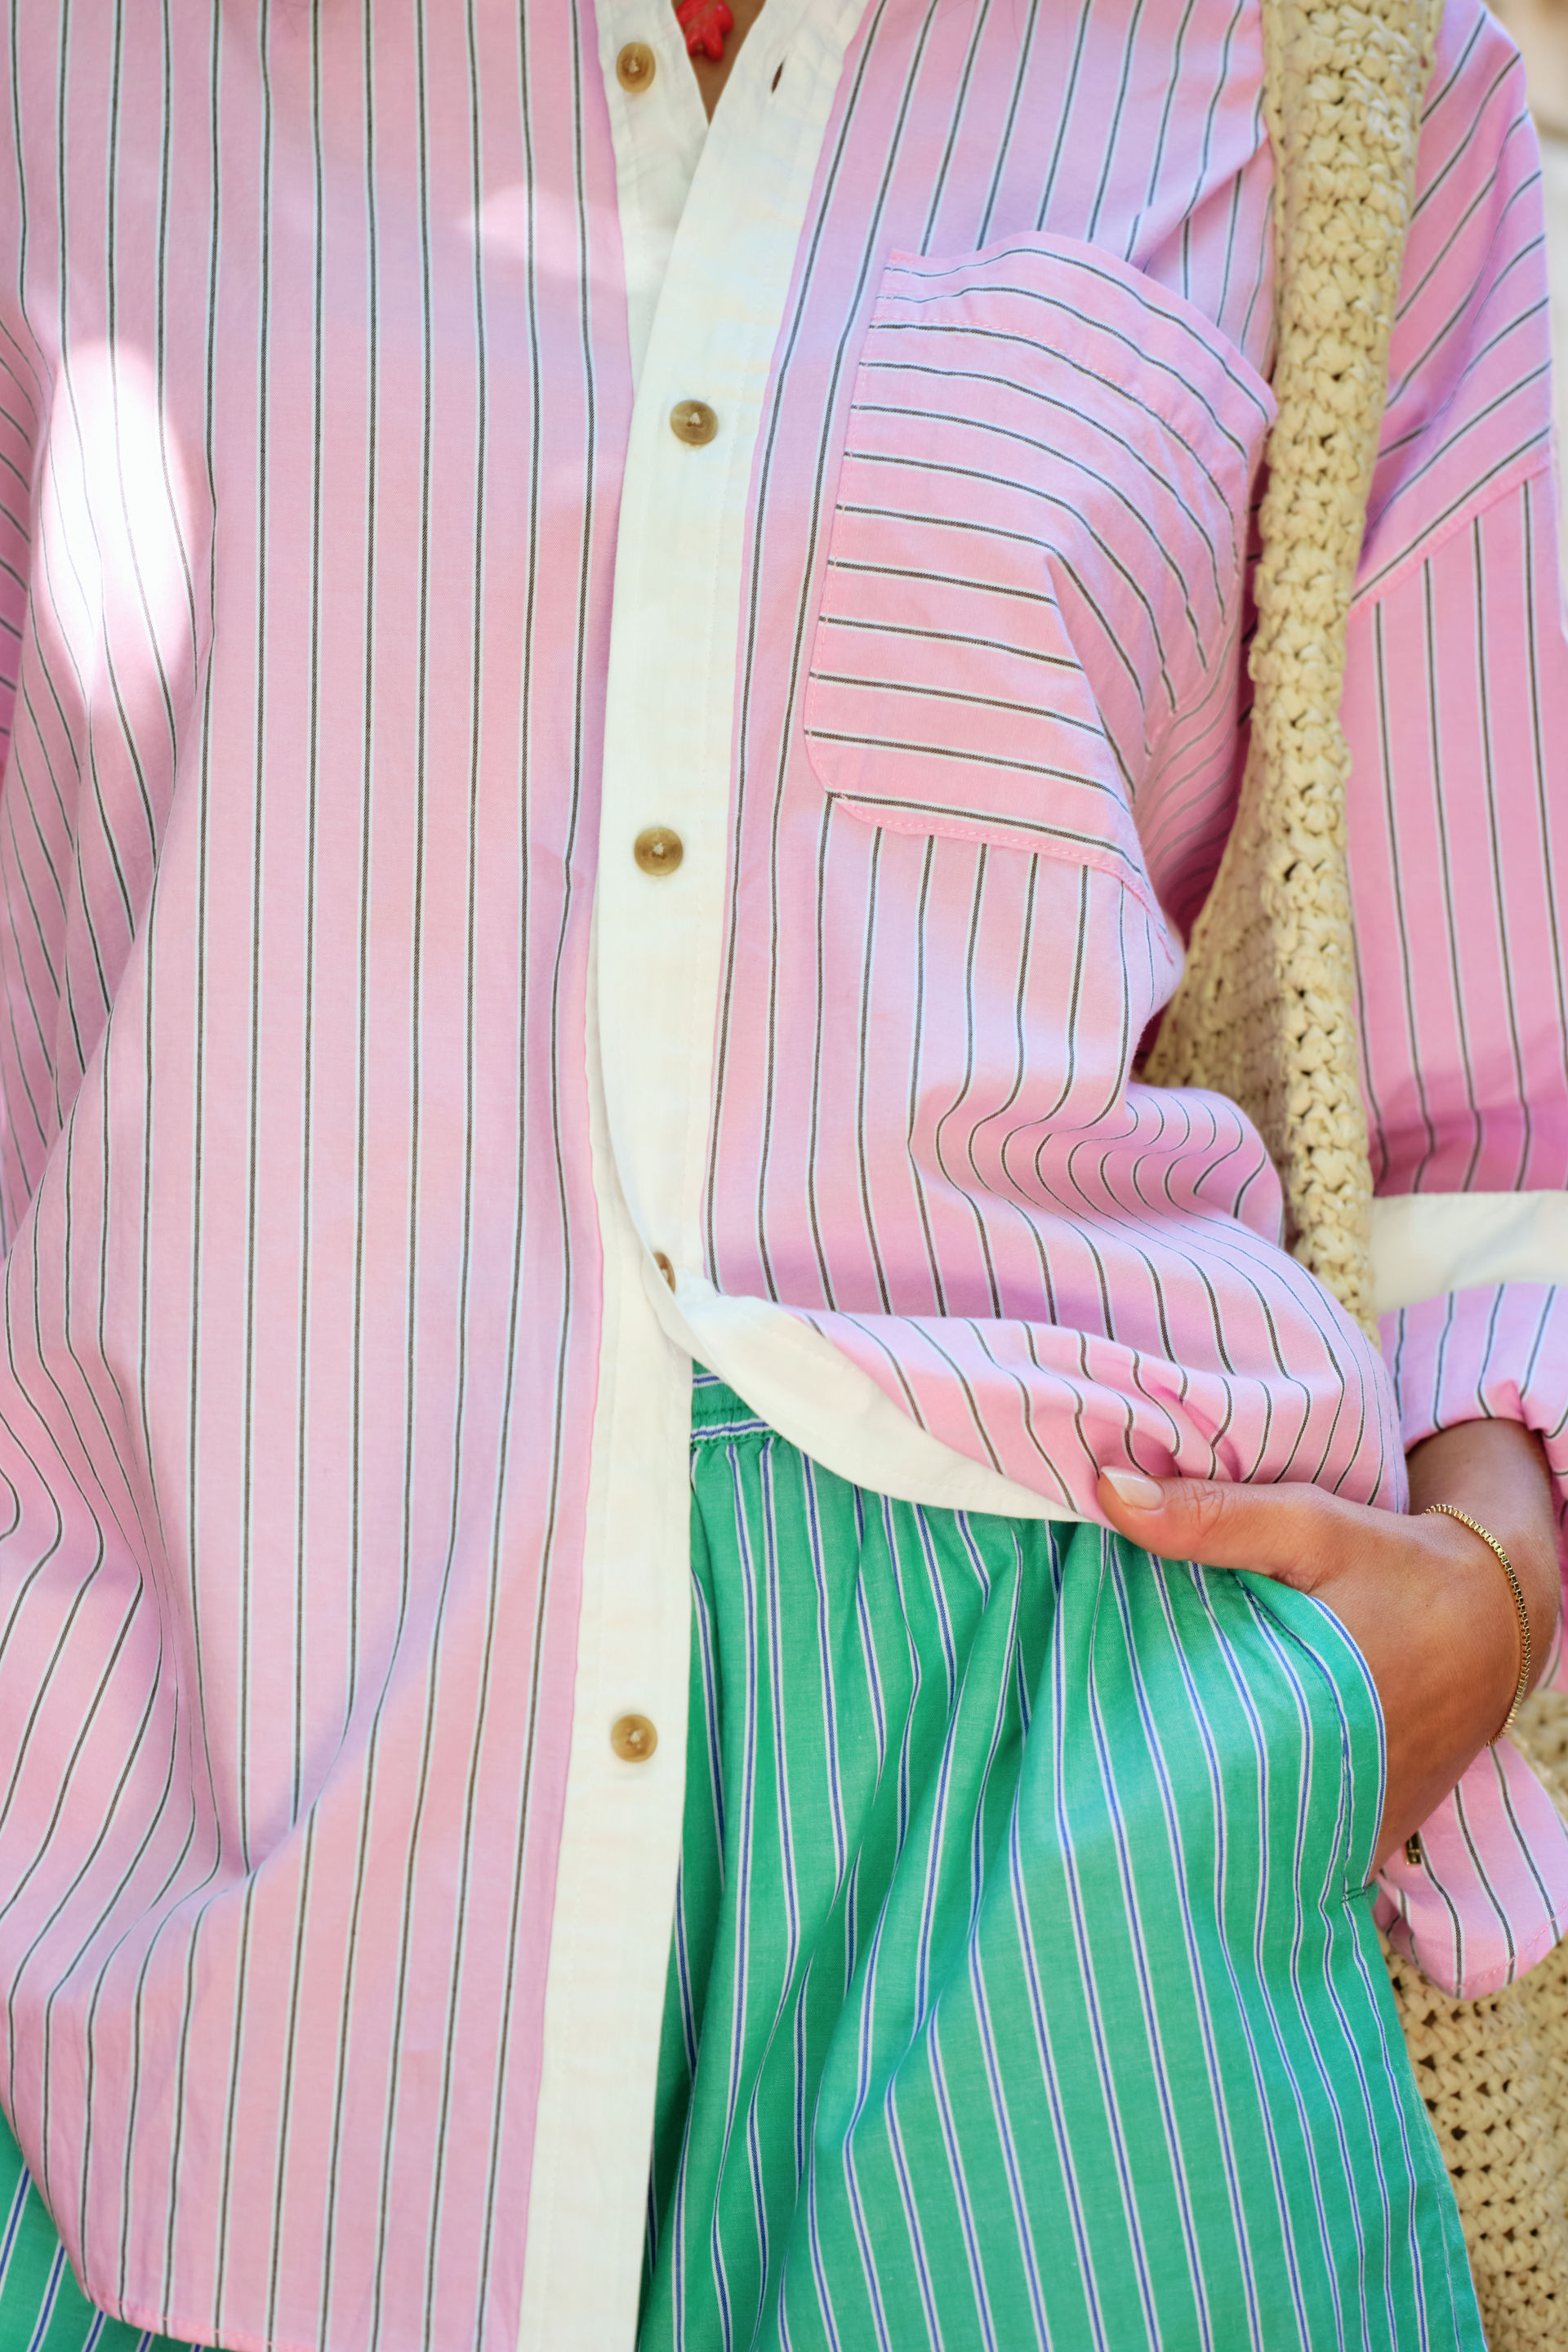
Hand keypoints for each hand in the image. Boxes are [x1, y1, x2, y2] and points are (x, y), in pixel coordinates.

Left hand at [1095, 1420, 1560, 1875]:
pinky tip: (1207, 1792)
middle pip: (1210, 1816)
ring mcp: (1354, 1834)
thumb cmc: (1398, 1567)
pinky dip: (1248, 1828)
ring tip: (1134, 1783)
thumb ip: (1210, 1515)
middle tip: (1089, 1766)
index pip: (1187, 1766)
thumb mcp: (1310, 1525)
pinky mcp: (1366, 1843)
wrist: (1497, 1621)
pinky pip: (1290, 1851)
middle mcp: (1334, 1799)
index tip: (1074, 1742)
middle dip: (1150, 1795)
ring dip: (1199, 1818)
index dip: (1124, 1757)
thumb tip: (1104, 1490)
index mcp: (1310, 1723)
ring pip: (1249, 1845)